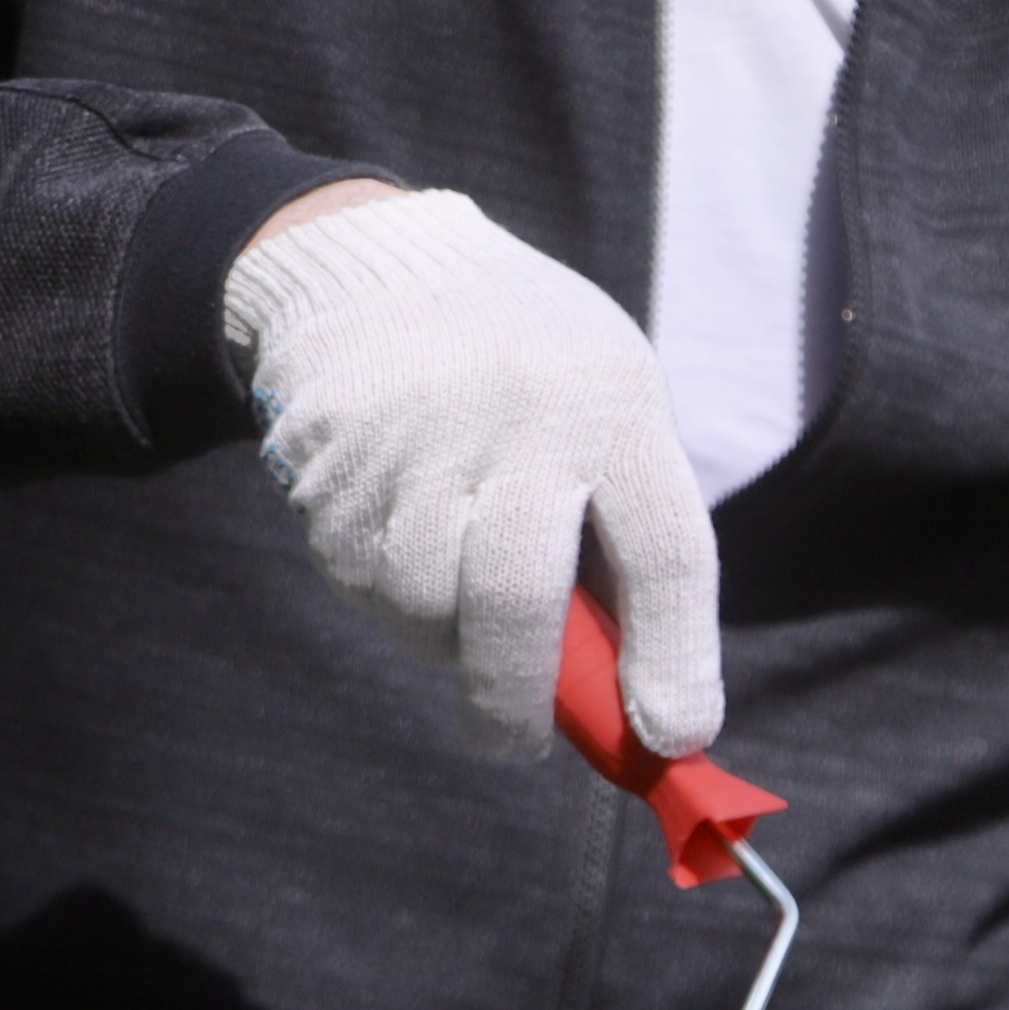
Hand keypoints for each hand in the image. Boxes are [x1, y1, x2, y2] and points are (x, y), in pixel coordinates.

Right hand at [225, 186, 722, 759]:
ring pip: (426, 605)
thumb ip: (624, 533)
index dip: (673, 659)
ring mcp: (414, 438)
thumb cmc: (528, 368)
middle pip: (518, 595)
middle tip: (517, 746)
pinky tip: (404, 541)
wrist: (374, 263)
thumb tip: (635, 695)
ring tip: (456, 597)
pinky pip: (364, 583)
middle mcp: (517, 416)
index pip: (663, 551)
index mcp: (613, 403)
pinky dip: (392, 598)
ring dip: (445, 640)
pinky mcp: (334, 463)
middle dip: (520, 696)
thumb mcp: (607, 406)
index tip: (674, 738)